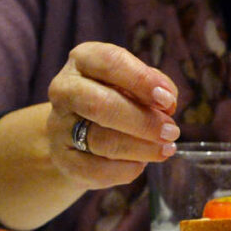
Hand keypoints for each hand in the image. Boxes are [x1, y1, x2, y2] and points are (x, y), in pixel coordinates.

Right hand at [46, 42, 179, 190]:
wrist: (75, 134)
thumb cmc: (113, 100)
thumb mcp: (131, 83)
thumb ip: (151, 86)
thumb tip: (167, 103)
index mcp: (84, 60)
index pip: (111, 62)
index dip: (142, 81)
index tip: (168, 100)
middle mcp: (64, 90)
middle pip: (102, 106)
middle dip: (143, 121)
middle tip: (171, 131)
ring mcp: (59, 126)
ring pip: (102, 140)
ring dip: (141, 148)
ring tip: (165, 149)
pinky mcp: (63, 160)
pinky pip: (97, 169)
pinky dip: (126, 169)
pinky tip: (142, 164)